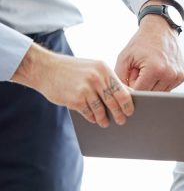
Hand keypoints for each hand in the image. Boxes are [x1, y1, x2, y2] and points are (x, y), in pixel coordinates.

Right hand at [11, 43, 132, 126]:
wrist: (45, 68)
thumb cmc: (73, 70)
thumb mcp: (94, 68)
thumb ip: (110, 80)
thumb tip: (129, 94)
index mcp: (104, 69)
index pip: (123, 91)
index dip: (128, 104)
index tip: (131, 112)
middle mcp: (96, 78)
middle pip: (114, 102)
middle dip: (119, 114)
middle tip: (122, 121)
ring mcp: (85, 89)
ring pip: (101, 110)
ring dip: (104, 119)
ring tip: (105, 123)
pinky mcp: (74, 99)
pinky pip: (88, 113)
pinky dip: (92, 118)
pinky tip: (94, 119)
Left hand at [115, 8, 183, 90]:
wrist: (160, 29)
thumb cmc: (141, 43)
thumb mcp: (124, 57)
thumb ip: (120, 78)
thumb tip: (124, 95)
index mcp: (155, 69)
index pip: (140, 92)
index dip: (132, 87)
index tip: (130, 78)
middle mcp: (170, 74)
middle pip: (151, 94)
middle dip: (143, 86)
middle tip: (140, 71)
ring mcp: (179, 75)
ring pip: (160, 93)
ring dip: (152, 85)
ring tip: (150, 69)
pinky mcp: (183, 75)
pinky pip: (168, 87)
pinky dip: (161, 82)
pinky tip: (159, 69)